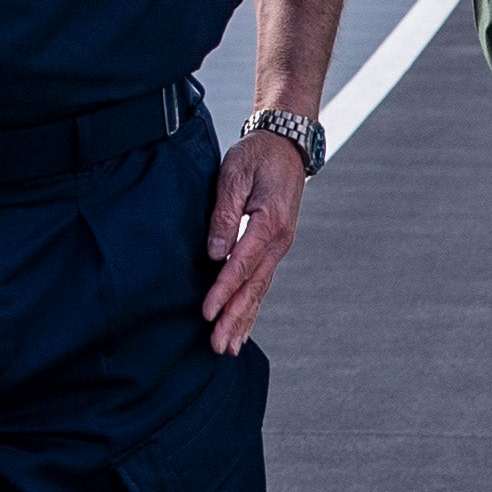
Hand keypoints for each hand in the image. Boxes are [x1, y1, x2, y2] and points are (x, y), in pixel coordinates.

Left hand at [197, 129, 309, 352]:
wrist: (285, 144)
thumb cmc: (256, 156)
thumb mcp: (234, 176)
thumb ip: (224, 216)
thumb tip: (214, 252)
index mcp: (269, 224)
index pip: (241, 266)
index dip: (223, 291)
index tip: (206, 313)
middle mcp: (279, 241)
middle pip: (253, 287)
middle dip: (234, 318)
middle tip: (217, 346)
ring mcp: (279, 246)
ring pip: (260, 290)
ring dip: (244, 319)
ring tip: (228, 347)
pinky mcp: (274, 246)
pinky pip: (263, 281)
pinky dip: (253, 306)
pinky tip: (244, 326)